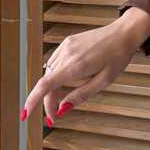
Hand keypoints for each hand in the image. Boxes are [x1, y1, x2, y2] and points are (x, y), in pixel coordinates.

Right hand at [21, 21, 141, 126]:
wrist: (124, 32)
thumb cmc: (118, 57)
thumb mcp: (104, 81)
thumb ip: (81, 95)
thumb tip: (62, 109)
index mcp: (76, 66)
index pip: (45, 85)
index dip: (32, 101)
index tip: (25, 114)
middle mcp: (67, 54)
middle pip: (48, 83)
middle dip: (49, 101)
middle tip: (55, 117)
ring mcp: (66, 46)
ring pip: (50, 73)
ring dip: (54, 87)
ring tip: (68, 95)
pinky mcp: (68, 42)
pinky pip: (56, 62)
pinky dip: (58, 74)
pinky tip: (72, 77)